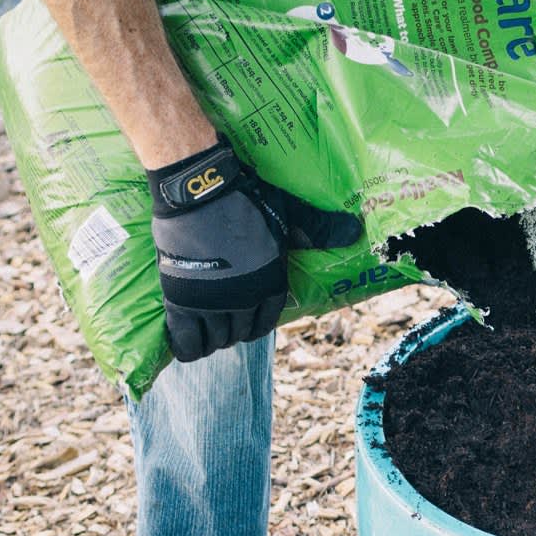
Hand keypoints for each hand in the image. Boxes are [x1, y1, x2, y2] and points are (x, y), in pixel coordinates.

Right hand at [146, 137, 361, 361]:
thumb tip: (354, 232)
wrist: (199, 189)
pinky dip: (186, 346)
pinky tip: (188, 339)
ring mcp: (212, 302)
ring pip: (214, 341)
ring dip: (211, 338)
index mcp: (271, 283)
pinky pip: (185, 341)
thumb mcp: (288, 213)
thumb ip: (318, 229)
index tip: (246, 321)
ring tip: (205, 327)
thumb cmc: (245, 198)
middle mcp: (244, 299)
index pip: (266, 323)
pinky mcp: (180, 300)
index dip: (255, 326)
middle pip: (238, 334)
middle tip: (222, 320)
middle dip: (232, 331)